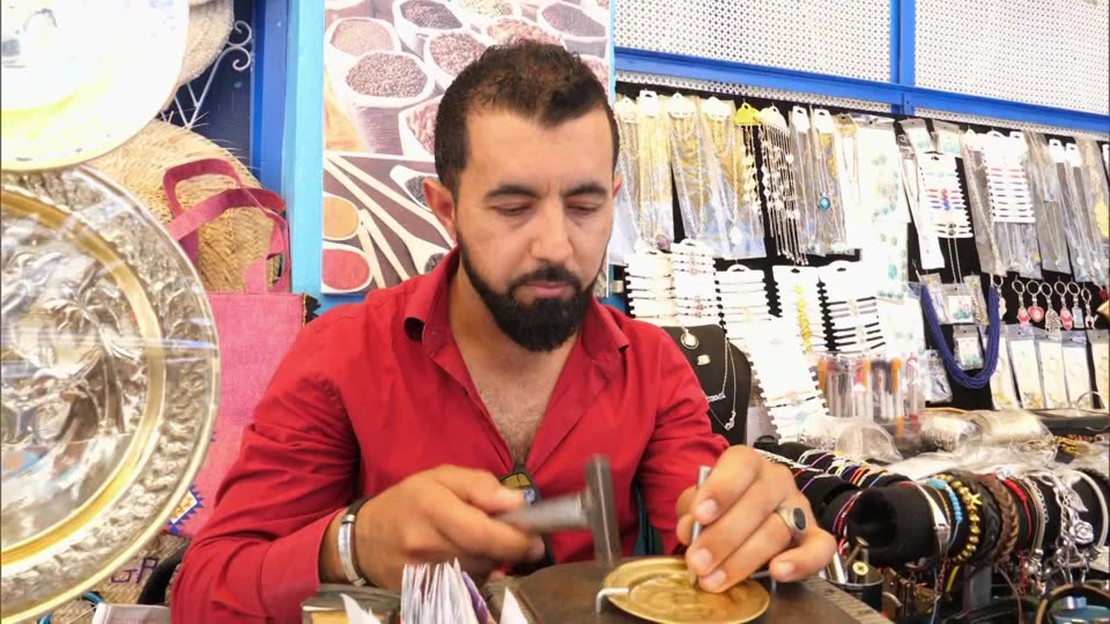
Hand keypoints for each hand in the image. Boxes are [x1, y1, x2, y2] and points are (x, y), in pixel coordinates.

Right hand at [354, 465, 545, 588]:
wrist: (364, 541)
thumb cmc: (408, 502)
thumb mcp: (441, 477)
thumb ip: (481, 485)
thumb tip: (517, 502)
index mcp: (432, 508)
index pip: (484, 533)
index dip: (516, 540)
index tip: (535, 539)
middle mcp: (426, 545)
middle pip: (486, 556)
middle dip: (506, 547)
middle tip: (507, 535)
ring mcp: (423, 574)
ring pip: (479, 573)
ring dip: (489, 560)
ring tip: (475, 543)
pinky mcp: (424, 594)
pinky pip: (465, 586)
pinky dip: (474, 574)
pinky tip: (462, 560)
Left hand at [675, 446, 835, 591]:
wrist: (743, 524)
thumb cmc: (719, 509)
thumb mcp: (697, 503)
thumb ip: (691, 511)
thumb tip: (690, 530)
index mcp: (747, 463)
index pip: (741, 465)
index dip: (721, 489)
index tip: (700, 515)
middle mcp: (777, 480)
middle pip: (756, 505)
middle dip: (722, 538)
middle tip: (698, 562)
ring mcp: (798, 507)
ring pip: (777, 531)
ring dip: (743, 559)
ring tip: (715, 579)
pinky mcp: (815, 536)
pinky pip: (820, 548)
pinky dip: (801, 562)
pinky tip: (778, 572)